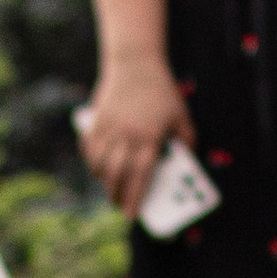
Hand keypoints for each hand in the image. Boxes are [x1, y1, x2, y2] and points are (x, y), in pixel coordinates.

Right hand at [79, 60, 188, 220]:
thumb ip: (187, 139)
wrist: (135, 63)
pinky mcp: (96, 120)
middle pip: (117, 175)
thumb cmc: (161, 91)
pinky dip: (91, 161)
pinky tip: (97, 168)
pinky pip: (89, 148)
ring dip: (103, 181)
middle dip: (116, 195)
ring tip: (109, 188)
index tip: (132, 215)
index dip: (135, 198)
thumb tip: (187, 161)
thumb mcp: (181, 114)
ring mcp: (109, 128)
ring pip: (100, 164)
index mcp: (149, 137)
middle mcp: (127, 135)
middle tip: (120, 205)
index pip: (141, 176)